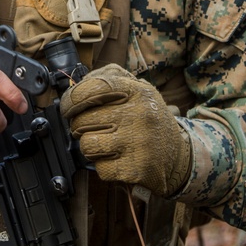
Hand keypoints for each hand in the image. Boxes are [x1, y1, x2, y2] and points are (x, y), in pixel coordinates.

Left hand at [59, 64, 191, 196]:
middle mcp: (138, 114)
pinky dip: (104, 166)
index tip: (67, 108)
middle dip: (80, 126)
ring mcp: (137, 142)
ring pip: (86, 145)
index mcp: (137, 91)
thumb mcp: (136, 88)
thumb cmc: (147, 118)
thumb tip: (76, 84)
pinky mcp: (136, 169)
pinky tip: (118, 159)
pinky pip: (99, 168)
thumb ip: (106, 77)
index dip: (71, 99)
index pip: (91, 88)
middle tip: (94, 129)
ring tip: (106, 143)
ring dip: (90, 147)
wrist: (177, 154)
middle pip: (81, 120)